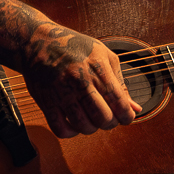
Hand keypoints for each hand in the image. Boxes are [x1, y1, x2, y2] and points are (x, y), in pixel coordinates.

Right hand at [21, 24, 139, 136]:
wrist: (37, 41)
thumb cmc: (75, 47)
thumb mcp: (104, 57)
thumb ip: (120, 83)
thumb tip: (135, 109)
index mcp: (98, 69)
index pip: (120, 103)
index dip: (127, 117)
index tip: (125, 117)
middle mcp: (80, 81)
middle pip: (103, 118)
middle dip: (110, 124)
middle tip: (108, 119)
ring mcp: (61, 92)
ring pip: (83, 126)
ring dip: (91, 128)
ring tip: (91, 120)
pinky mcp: (45, 101)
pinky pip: (60, 129)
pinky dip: (71, 132)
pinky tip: (74, 124)